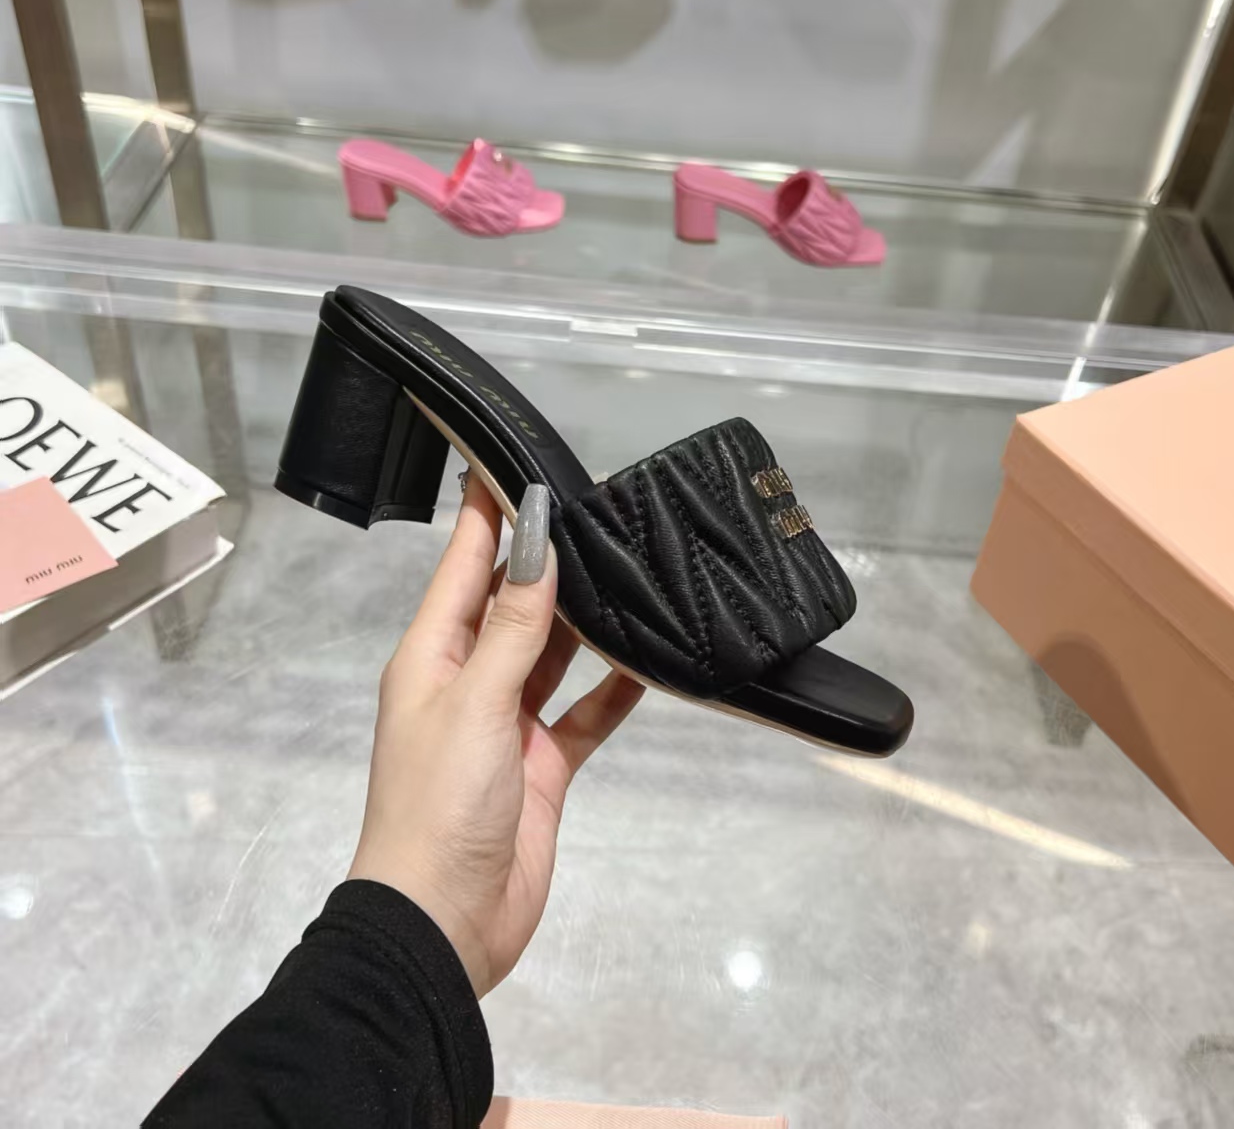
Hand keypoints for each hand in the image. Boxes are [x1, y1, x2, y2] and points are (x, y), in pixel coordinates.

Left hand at [348, 476, 642, 996]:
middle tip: (598, 510)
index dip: (487, 515)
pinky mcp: (543, 766)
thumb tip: (533, 538)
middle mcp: (468, 682)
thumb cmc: (440, 804)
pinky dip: (612, 691)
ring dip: (585, 624)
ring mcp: (507, 725)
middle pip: (511, 606)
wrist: (445, 924)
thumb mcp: (476, 704)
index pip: (463, 567)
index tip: (513, 460)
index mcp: (432, 657)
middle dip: (547, 563)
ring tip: (629, 571)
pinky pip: (583, 714)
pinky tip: (649, 663)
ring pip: (552, 655)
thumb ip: (512, 624)